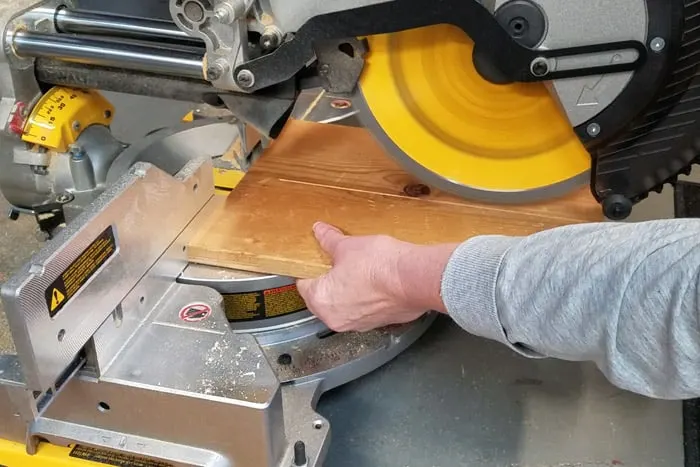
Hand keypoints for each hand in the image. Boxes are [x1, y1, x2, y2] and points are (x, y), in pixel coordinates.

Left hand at [296, 222, 456, 331]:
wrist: (414, 278)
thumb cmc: (380, 266)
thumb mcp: (347, 245)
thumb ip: (329, 240)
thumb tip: (320, 232)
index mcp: (321, 301)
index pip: (304, 284)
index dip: (310, 269)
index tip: (317, 260)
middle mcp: (337, 318)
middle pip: (324, 298)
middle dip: (330, 281)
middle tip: (338, 262)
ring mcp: (360, 324)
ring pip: (346, 305)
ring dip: (349, 291)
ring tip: (360, 270)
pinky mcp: (380, 323)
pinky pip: (367, 309)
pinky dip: (368, 298)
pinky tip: (376, 281)